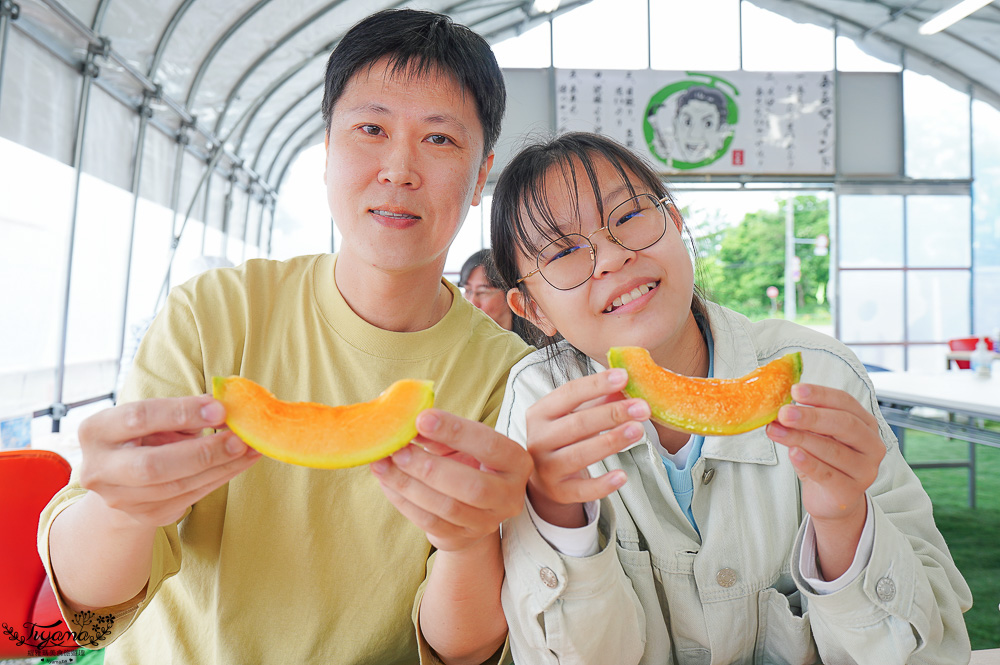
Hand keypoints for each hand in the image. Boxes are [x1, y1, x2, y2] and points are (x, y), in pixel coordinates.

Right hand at [77, 395, 261, 527]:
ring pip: (176, 486)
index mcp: (96, 430)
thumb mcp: (154, 417)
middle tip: (240, 438)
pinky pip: (190, 498)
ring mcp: (120, 498)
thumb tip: (225, 406)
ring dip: (221, 467)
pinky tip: (242, 462)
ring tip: (251, 448)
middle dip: (202, 452)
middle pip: (153, 465)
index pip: (139, 418)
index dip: (181, 413)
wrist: (123, 478)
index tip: (220, 408)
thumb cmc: (145, 435)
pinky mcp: (145, 515)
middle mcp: (99, 468)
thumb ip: (183, 410)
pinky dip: (220, 478)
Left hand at [370, 410, 531, 551]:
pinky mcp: (462, 538)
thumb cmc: (470, 463)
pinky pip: (429, 522)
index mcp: (516, 463)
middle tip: (396, 449)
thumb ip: (444, 434)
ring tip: (382, 464)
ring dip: (408, 484)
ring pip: (446, 507)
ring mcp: (487, 522)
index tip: (421, 418)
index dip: (456, 431)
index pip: (489, 445)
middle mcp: (508, 496)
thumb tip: (409, 424)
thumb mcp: (466, 444)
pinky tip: (386, 483)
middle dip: (428, 467)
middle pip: (471, 486)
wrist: (475, 507)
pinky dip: (403, 501)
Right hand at [524, 368, 648, 527]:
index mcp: (540, 413)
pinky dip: (602, 484)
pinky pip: (582, 489)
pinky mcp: (558, 491)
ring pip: (580, 454)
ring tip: (638, 431)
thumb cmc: (563, 438)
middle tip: (642, 407)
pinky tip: (622, 475)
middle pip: (578, 423)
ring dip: (611, 441)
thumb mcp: (574, 415)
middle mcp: (539, 439)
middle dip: (612, 414)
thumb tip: (627, 385)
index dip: (596, 384)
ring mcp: (546, 467)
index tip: (624, 376)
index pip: (568, 393)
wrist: (542, 478)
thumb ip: (598, 400)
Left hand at [765, 383, 884, 578]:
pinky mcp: (850, 492)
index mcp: (865, 424)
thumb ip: (806, 421)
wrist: (832, 500)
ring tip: (775, 430)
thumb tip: (779, 405)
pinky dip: (808, 462)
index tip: (795, 390)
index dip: (820, 395)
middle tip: (784, 413)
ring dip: (801, 438)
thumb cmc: (824, 460)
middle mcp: (871, 445)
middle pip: (844, 425)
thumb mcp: (817, 436)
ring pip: (833, 450)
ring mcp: (864, 470)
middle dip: (811, 416)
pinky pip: (827, 474)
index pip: (845, 402)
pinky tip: (792, 453)